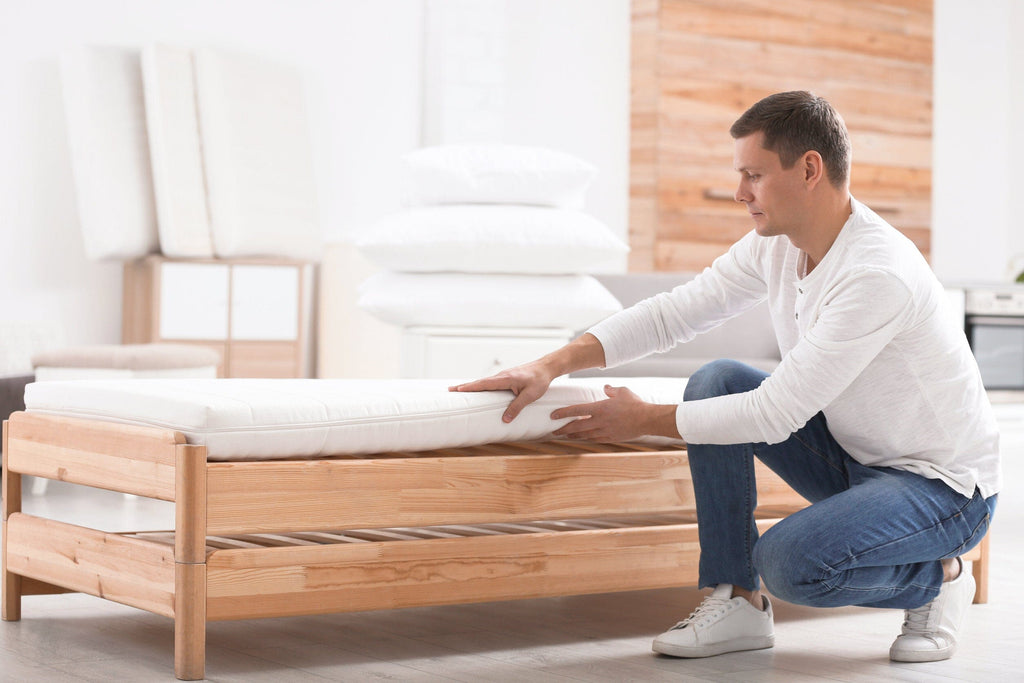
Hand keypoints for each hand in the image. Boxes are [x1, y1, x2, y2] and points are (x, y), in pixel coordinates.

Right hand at [449, 359, 555, 422]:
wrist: (546, 368)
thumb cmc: (539, 381)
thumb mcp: (530, 396)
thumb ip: (517, 407)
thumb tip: (504, 419)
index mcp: (505, 378)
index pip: (484, 383)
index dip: (470, 387)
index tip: (457, 389)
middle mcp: (502, 376)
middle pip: (480, 382)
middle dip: (465, 386)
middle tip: (450, 390)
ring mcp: (503, 376)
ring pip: (484, 382)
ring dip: (472, 386)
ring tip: (458, 391)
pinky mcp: (506, 378)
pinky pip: (490, 383)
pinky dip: (480, 386)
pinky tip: (477, 391)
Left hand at [550, 384, 679, 441]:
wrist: (647, 419)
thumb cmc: (635, 404)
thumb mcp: (622, 391)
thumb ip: (611, 390)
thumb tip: (605, 387)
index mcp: (600, 408)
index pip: (577, 411)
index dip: (563, 413)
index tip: (553, 415)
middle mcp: (600, 421)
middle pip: (577, 427)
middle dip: (563, 429)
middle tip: (554, 431)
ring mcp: (605, 431)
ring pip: (584, 435)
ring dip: (573, 436)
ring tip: (565, 436)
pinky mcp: (611, 438)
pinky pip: (595, 439)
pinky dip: (586, 439)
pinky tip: (582, 438)